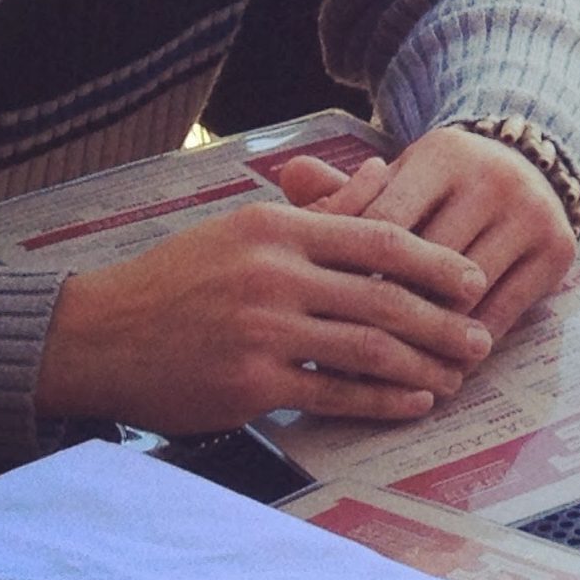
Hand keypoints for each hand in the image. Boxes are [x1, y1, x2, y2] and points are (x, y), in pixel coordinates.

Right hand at [34, 201, 493, 436]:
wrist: (98, 334)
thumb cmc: (180, 277)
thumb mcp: (249, 227)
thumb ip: (322, 209)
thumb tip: (385, 176)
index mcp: (280, 228)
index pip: (380, 238)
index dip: (435, 262)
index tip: (473, 280)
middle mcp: (275, 274)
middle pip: (383, 297)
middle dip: (443, 321)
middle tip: (481, 338)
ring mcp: (262, 331)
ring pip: (366, 348)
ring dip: (422, 365)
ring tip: (457, 374)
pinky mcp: (249, 385)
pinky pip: (333, 392)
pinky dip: (380, 399)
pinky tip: (412, 402)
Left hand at [278, 124, 577, 340]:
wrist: (534, 164)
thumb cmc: (447, 184)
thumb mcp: (404, 177)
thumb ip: (350, 190)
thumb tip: (291, 174)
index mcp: (444, 155)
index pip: (384, 222)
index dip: (348, 271)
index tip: (316, 315)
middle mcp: (492, 179)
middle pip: (425, 263)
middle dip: (381, 314)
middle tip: (340, 358)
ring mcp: (530, 214)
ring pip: (464, 295)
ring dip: (425, 341)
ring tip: (384, 376)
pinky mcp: (556, 250)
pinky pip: (505, 313)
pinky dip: (468, 345)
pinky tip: (438, 370)